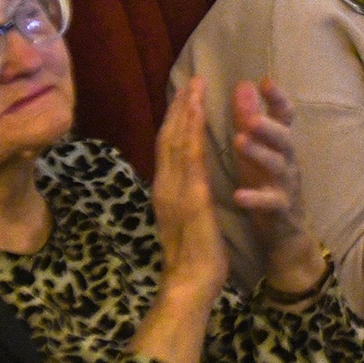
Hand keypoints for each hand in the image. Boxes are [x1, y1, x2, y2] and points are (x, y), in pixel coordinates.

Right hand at [150, 78, 229, 298]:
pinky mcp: (190, 198)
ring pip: (176, 142)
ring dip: (185, 111)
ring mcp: (175, 190)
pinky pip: (190, 159)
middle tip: (190, 80)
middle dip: (179, 107)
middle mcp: (165, 185)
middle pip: (168, 138)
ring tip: (195, 86)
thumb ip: (184, 195)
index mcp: (166, 190)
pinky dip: (192, 133)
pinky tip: (198, 114)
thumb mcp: (186, 218)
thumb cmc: (193, 255)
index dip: (175, 120)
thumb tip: (187, 178)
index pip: (168, 147)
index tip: (185, 96)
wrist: (189, 282)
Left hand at [230, 79, 326, 297]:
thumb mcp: (257, 149)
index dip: (278, 98)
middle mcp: (288, 161)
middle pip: (285, 139)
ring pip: (278, 167)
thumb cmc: (266, 184)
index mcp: (281, 144)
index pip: (284, 116)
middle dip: (270, 126)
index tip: (265, 81)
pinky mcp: (280, 211)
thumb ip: (250, 118)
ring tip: (240, 142)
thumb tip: (243, 84)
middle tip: (252, 117)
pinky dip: (255, 199)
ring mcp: (286, 186)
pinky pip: (270, 203)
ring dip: (259, 153)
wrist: (285, 234)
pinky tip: (239, 194)